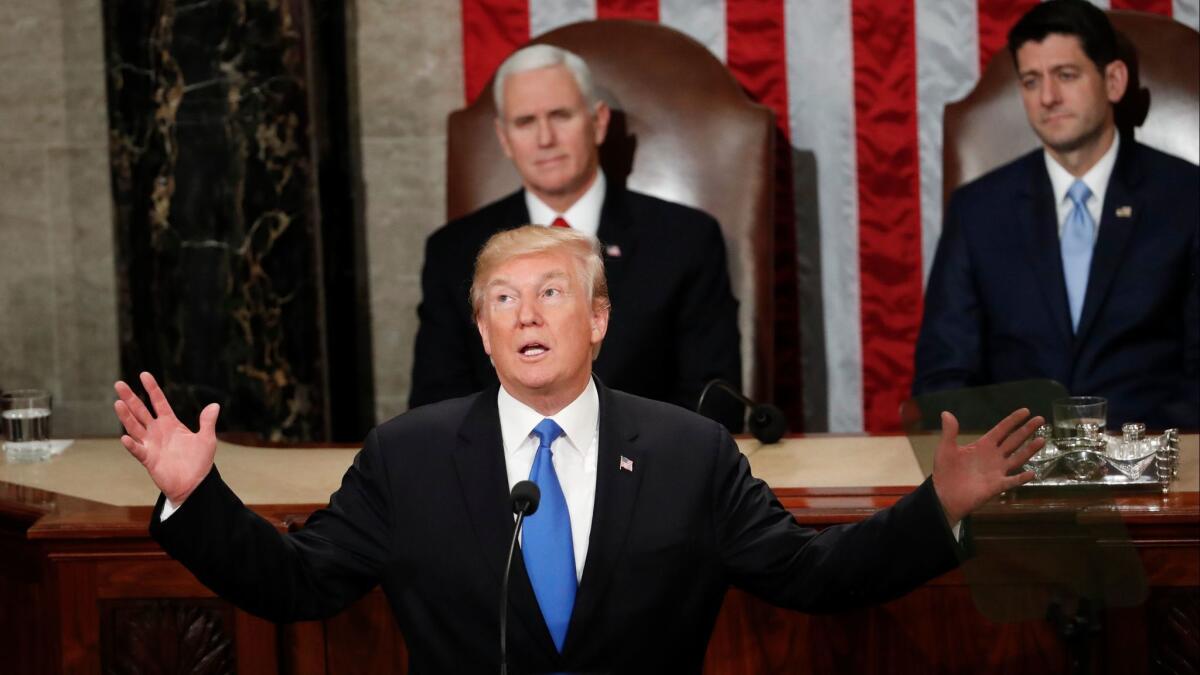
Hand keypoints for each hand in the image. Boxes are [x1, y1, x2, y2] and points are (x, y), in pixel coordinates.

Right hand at [113, 372, 218, 504]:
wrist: (195, 484)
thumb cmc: (199, 462)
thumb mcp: (206, 439)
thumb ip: (207, 422)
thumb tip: (215, 405)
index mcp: (170, 424)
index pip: (158, 402)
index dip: (152, 389)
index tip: (144, 374)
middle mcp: (157, 432)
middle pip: (141, 411)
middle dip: (131, 398)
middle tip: (119, 384)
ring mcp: (151, 444)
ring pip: (135, 427)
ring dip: (126, 416)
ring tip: (118, 403)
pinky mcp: (149, 459)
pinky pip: (138, 450)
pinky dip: (132, 444)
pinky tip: (126, 437)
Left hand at [932, 408, 1043, 525]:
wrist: (944, 495)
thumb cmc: (946, 471)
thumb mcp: (946, 448)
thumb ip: (950, 432)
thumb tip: (945, 413)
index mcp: (983, 445)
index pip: (1002, 430)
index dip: (1013, 420)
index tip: (1026, 411)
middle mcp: (994, 456)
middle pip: (1014, 440)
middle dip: (1026, 430)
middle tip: (1040, 419)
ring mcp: (997, 471)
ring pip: (1017, 458)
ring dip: (1029, 450)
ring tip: (1042, 440)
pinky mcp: (997, 486)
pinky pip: (1012, 481)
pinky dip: (1021, 478)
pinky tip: (1032, 473)